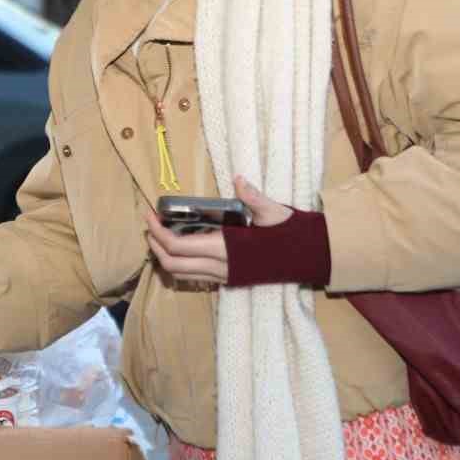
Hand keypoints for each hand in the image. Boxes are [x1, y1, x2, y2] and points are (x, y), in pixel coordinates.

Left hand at [145, 177, 293, 285]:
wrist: (310, 257)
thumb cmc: (291, 232)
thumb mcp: (274, 212)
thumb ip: (254, 197)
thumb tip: (239, 179)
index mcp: (226, 249)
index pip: (178, 247)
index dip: (158, 232)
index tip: (150, 215)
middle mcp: (220, 267)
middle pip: (173, 265)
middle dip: (155, 247)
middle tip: (151, 225)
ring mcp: (224, 277)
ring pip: (182, 275)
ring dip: (165, 258)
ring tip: (160, 236)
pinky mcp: (228, 280)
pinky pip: (195, 277)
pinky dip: (180, 264)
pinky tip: (182, 248)